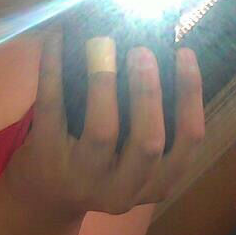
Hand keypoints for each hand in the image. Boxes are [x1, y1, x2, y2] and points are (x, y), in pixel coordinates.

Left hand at [4, 21, 205, 222]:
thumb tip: (157, 48)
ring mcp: (83, 177)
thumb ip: (151, 120)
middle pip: (148, 142)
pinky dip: (55, 69)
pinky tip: (58, 39)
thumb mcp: (133, 159)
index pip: (189, 142)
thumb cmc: (100, 163)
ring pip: (102, 132)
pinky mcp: (47, 158)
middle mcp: (123, 189)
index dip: (191, 96)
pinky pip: (53, 109)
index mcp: (156, 183)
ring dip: (106, 84)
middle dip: (148, 92)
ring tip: (105, 44)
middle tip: (142, 50)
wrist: (45, 195)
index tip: (184, 52)